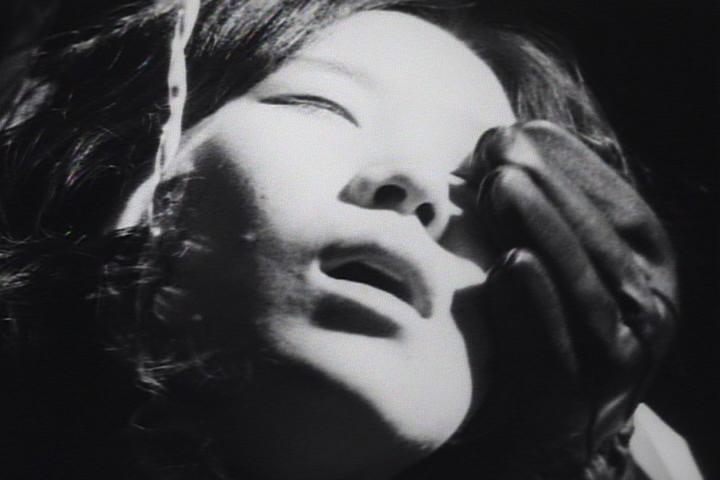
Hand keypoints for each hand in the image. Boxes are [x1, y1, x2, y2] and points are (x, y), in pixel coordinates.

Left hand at [472, 121, 676, 478]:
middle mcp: (650, 317)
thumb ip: (556, 216)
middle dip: (554, 187)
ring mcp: (618, 363)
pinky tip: (508, 263)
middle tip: (500, 145)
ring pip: (588, 289)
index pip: (623, 210)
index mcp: (650, 277)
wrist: (542, 427)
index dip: (576, 166)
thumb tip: (519, 137)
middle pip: (607, 244)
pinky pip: (559, 351)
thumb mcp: (567, 267)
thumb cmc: (548, 329)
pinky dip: (537, 307)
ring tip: (500, 185)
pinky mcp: (576, 403)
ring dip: (546, 232)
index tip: (524, 129)